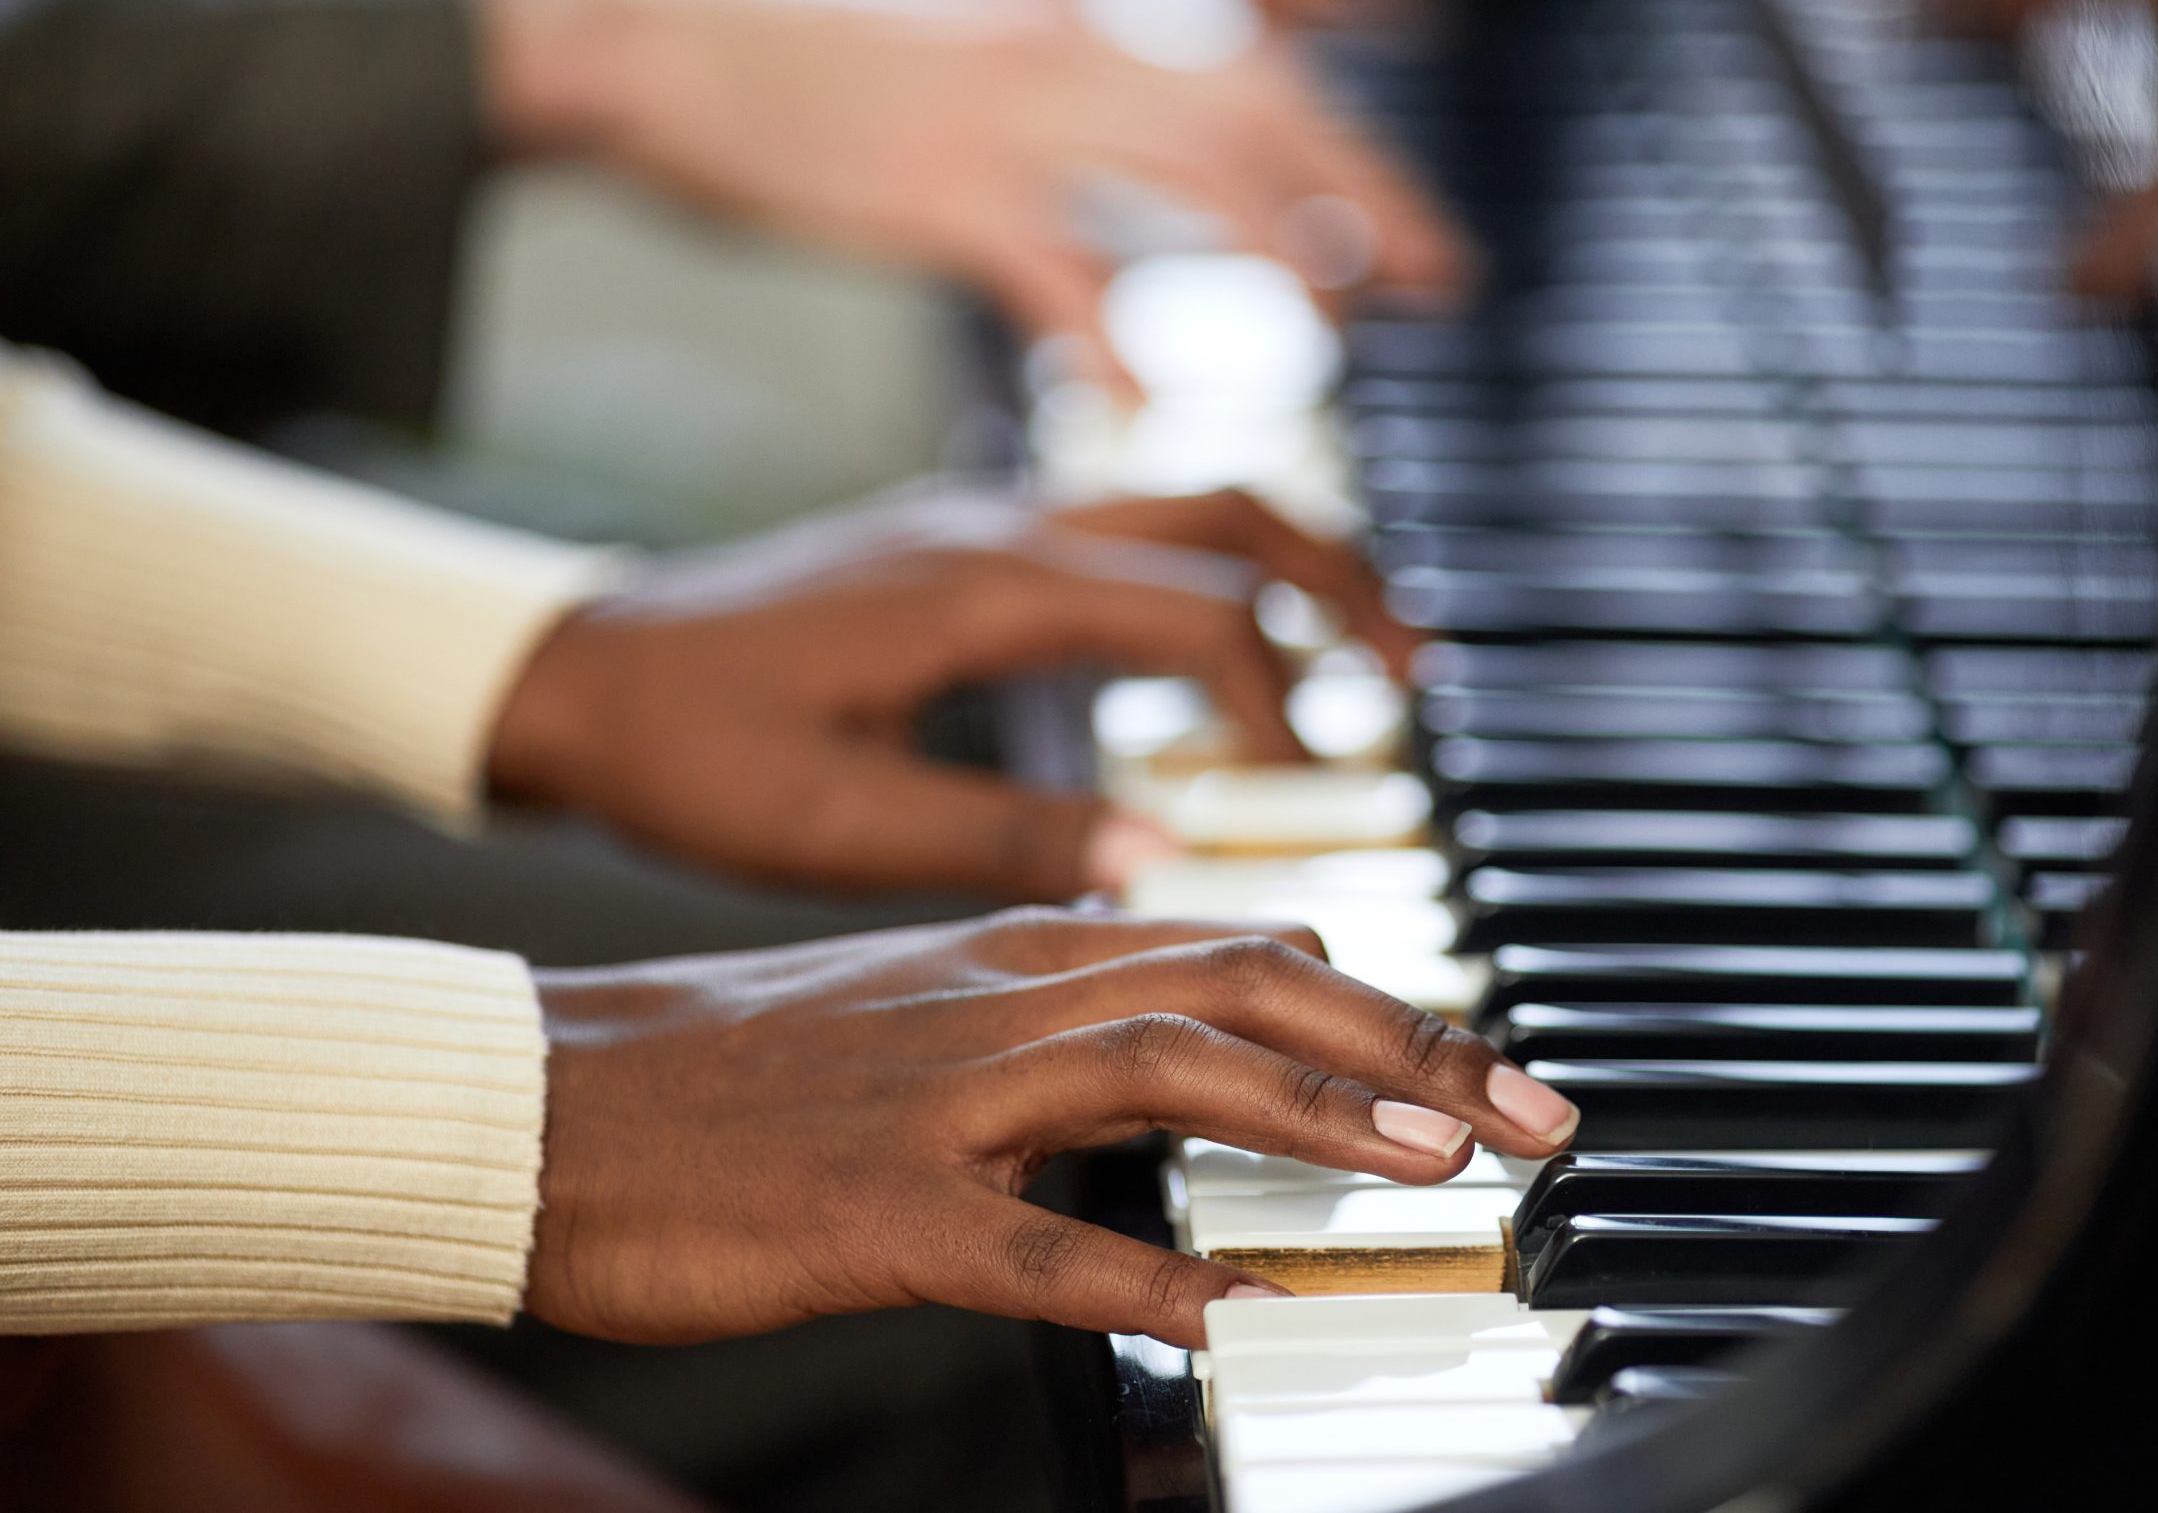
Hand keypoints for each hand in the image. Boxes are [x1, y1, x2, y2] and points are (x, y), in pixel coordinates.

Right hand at [471, 0, 1468, 395]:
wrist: (653, 24)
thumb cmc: (802, 59)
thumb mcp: (959, 59)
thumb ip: (1064, 110)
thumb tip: (1144, 182)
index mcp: (1070, 24)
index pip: (1255, 76)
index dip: (1351, 152)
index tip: (1414, 232)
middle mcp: (1060, 50)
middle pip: (1262, 114)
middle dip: (1367, 193)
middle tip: (1441, 280)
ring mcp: (1001, 111)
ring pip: (1192, 167)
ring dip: (1285, 249)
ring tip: (1340, 332)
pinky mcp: (930, 183)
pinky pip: (1054, 265)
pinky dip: (1115, 337)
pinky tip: (1153, 406)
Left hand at [485, 487, 1413, 898]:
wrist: (575, 669)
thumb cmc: (684, 748)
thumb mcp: (835, 822)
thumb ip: (1004, 833)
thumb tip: (1158, 861)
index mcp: (981, 590)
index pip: (1194, 615)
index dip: (1277, 704)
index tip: (1311, 790)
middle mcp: (1001, 524)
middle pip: (1226, 512)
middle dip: (1339, 584)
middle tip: (1420, 669)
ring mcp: (985, 516)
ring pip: (1184, 502)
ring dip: (1285, 564)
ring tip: (1365, 647)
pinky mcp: (965, 538)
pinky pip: (1127, 523)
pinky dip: (1209, 571)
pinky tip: (1225, 641)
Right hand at [527, 908, 1582, 1347]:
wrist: (537, 1093)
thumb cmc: (727, 1069)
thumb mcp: (917, 1005)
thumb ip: (1058, 1014)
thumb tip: (1198, 1035)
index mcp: (1011, 952)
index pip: (1239, 945)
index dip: (1382, 996)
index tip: (1489, 1055)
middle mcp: (993, 1000)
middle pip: (1238, 985)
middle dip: (1404, 1038)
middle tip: (1529, 1107)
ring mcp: (931, 1099)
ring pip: (1156, 1068)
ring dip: (1308, 1107)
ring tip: (1431, 1158)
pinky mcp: (865, 1207)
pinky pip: (1022, 1237)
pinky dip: (1137, 1265)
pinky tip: (1229, 1303)